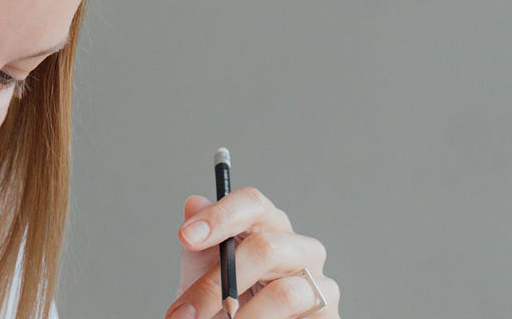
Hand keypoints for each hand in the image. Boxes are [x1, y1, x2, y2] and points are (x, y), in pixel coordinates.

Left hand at [166, 188, 341, 318]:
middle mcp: (300, 249)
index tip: (186, 236)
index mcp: (269, 227)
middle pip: (265, 247)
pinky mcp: (328, 315)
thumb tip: (194, 203)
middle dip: (217, 283)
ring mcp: (319, 283)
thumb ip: (199, 243)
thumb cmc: (223, 299)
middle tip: (184, 312)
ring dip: (243, 316)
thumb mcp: (203, 271)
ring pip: (284, 293)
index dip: (220, 216)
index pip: (252, 203)